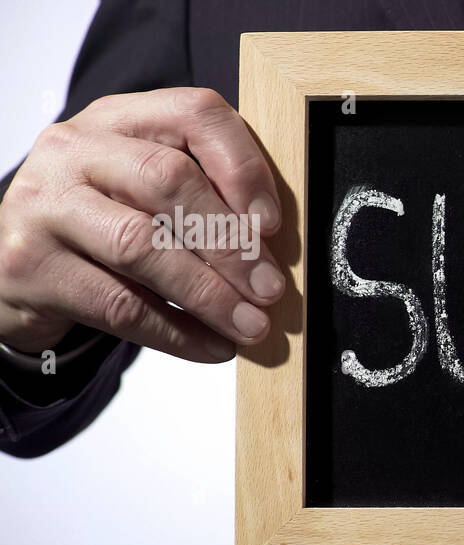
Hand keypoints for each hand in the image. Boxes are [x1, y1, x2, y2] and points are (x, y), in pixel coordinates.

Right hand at [0, 87, 282, 360]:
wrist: (9, 265)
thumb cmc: (99, 223)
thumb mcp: (144, 191)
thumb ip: (202, 196)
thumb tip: (272, 251)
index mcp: (117, 118)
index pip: (194, 113)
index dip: (243, 167)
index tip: (272, 224)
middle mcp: (73, 149)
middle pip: (168, 180)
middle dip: (230, 243)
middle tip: (269, 289)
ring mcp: (45, 205)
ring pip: (141, 246)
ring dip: (209, 295)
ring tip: (250, 325)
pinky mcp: (30, 265)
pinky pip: (119, 305)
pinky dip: (178, 333)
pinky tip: (213, 346)